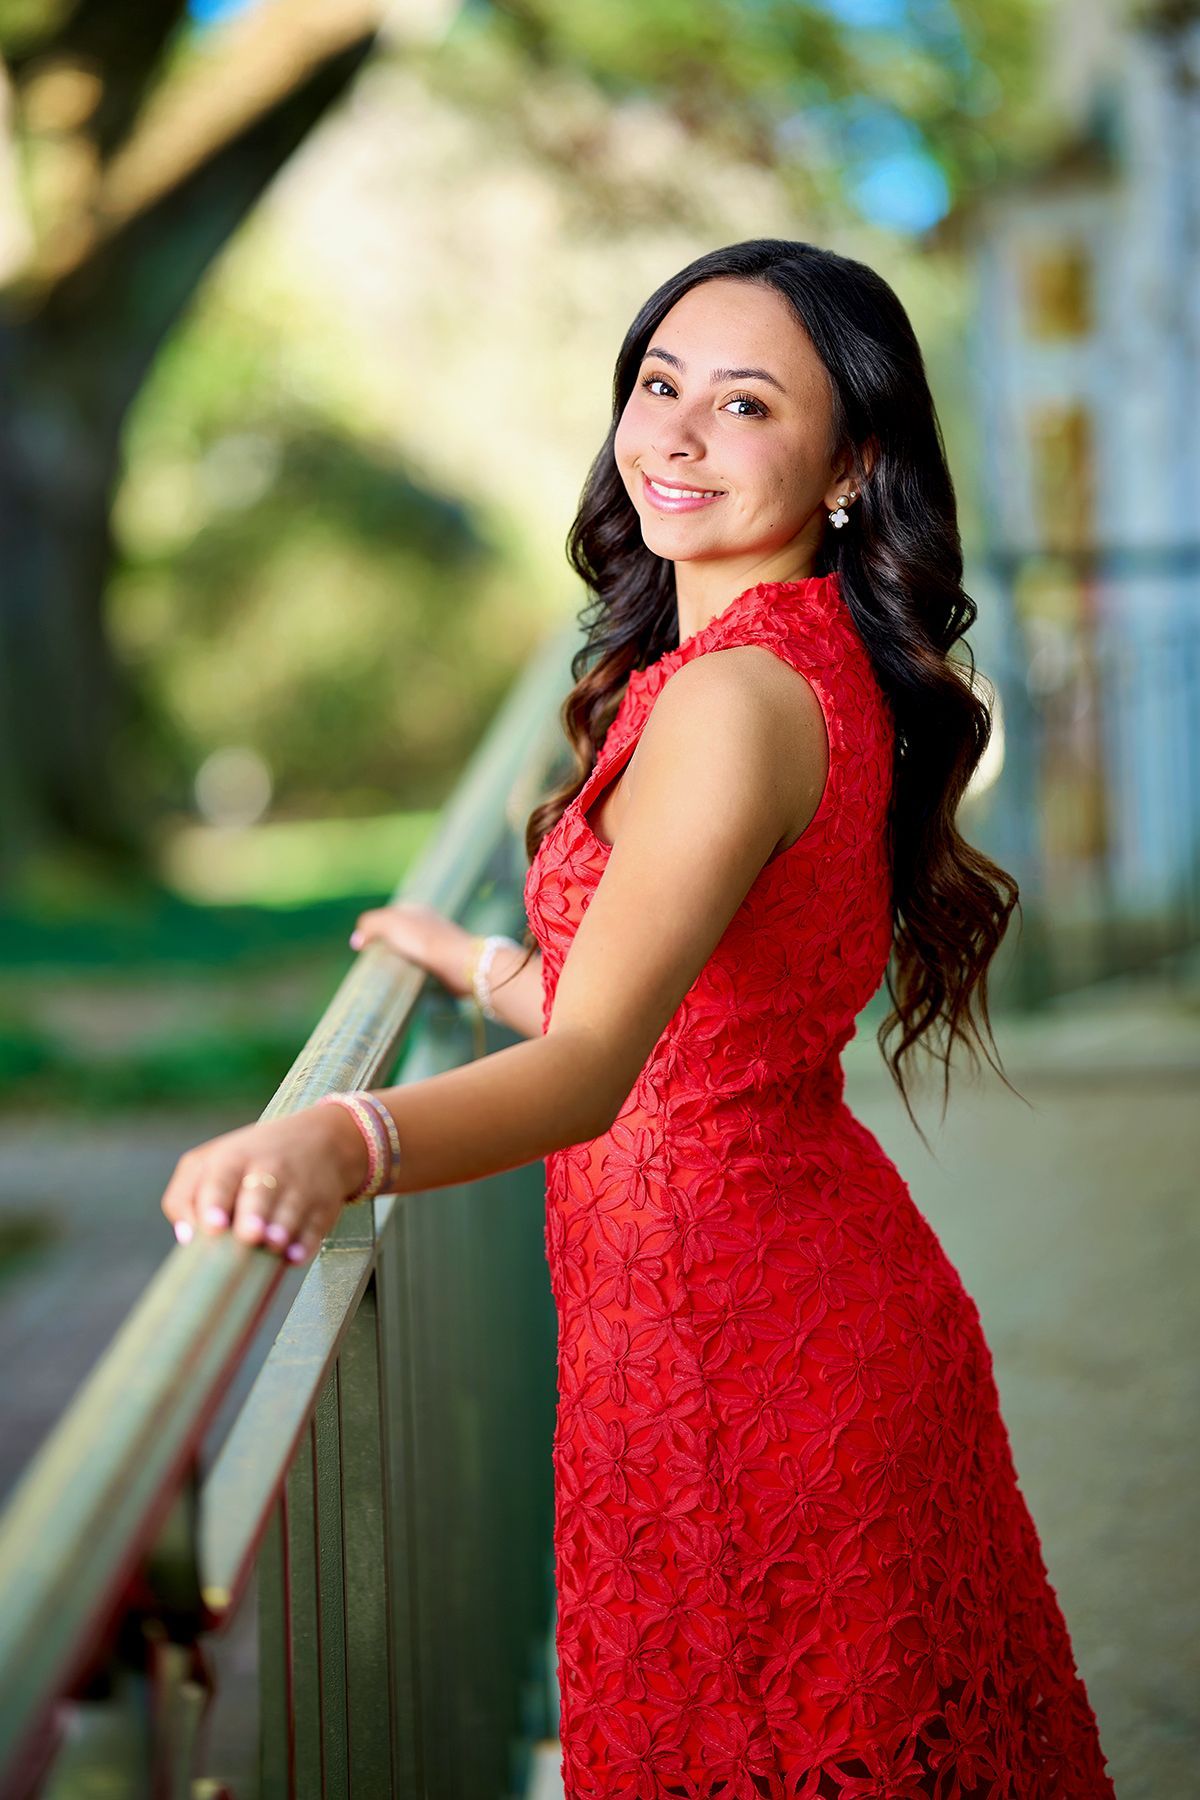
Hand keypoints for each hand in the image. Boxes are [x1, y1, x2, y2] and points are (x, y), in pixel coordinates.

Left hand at [160, 1101, 368, 1263]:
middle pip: (260, 1192)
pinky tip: (294, 1256)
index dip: (215, 1203)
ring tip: (272, 1244)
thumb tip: (186, 1238)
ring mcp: (300, 1187)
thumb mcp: (210, 1163)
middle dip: (254, 1213)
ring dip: (281, 1228)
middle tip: (248, 1234)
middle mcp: (269, 1170)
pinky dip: (306, 1242)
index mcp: (232, 1160)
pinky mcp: (323, 1206)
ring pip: (290, 1210)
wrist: (320, 1140)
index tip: (213, 1226)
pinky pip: (315, 1226)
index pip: (221, 1180)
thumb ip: (184, 1197)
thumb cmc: (248, 1161)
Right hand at [349, 900, 475, 996]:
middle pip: (396, 935)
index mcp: (416, 910)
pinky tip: (402, 979)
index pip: (386, 916)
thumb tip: (356, 940)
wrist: (461, 965)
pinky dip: (408, 972)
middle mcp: (426, 925)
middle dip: (383, 947)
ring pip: (406, 952)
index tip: (361, 947)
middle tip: (370, 962)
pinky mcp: (440, 965)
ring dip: (395, 961)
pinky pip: (417, 967)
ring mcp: (434, 945)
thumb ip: (370, 925)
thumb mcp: (391, 923)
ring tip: (384, 973)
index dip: (371, 930)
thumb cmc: (426, 941)